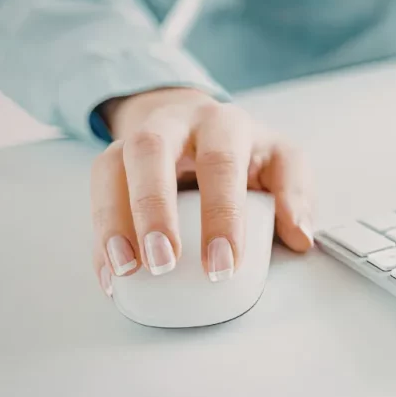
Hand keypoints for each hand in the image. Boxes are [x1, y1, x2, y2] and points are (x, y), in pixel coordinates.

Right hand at [91, 87, 313, 296]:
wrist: (198, 122)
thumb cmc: (246, 150)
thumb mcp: (282, 160)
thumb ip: (296, 192)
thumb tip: (300, 235)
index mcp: (223, 124)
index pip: (222, 163)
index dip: (221, 214)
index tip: (223, 264)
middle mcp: (174, 124)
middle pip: (151, 152)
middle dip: (153, 208)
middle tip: (164, 262)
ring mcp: (134, 140)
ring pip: (110, 169)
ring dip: (112, 222)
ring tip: (125, 270)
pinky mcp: (110, 164)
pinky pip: (95, 196)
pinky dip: (99, 239)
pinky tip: (109, 274)